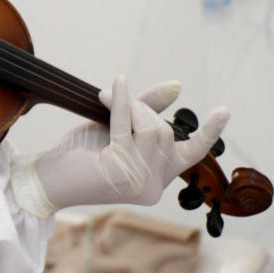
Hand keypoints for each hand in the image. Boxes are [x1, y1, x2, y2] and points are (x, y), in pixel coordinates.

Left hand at [11, 76, 228, 215]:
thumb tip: (177, 86)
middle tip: (115, 96)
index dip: (208, 133)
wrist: (48, 178)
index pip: (190, 156)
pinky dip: (122, 101)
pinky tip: (117, 86)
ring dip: (129, 104)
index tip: (225, 110)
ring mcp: (138, 181)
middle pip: (165, 132)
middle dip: (142, 108)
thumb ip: (148, 109)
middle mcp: (152, 186)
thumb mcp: (119, 129)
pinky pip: (127, 125)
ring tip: (108, 96)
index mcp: (156, 180)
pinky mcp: (120, 170)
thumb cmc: (81, 154)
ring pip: (151, 128)